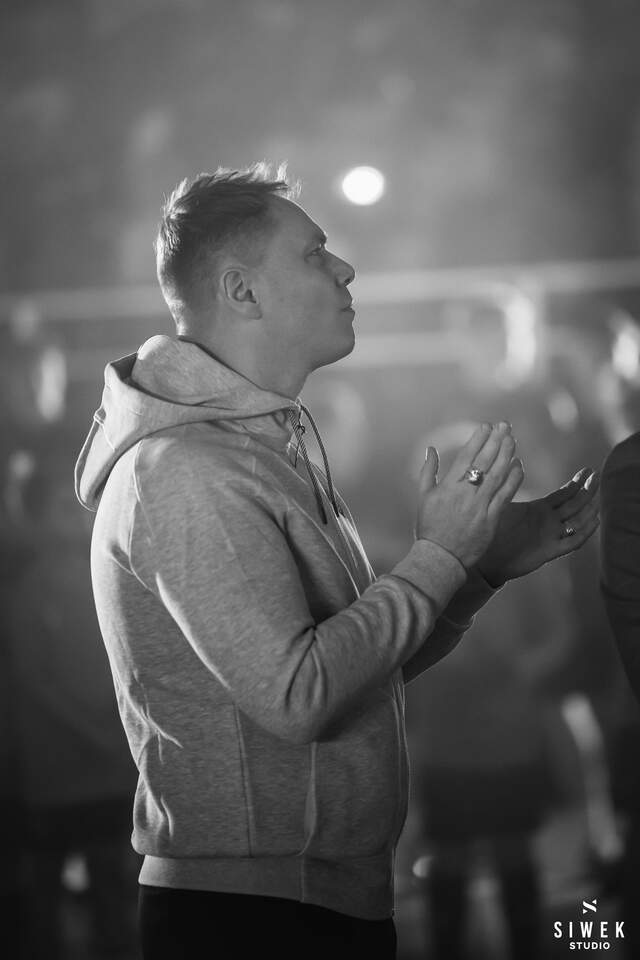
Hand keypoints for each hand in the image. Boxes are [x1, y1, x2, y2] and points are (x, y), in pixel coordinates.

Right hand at [416, 421, 523, 568]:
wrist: (441, 557)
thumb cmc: (429, 527)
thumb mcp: (423, 497)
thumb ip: (428, 471)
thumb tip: (431, 448)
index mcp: (448, 487)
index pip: (467, 457)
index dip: (479, 439)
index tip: (487, 426)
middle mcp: (465, 493)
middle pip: (485, 461)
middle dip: (496, 441)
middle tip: (505, 426)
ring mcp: (480, 506)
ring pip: (497, 475)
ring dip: (507, 455)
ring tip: (513, 440)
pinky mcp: (491, 519)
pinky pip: (505, 495)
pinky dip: (513, 479)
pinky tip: (519, 465)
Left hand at [477, 468, 599, 586]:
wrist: (488, 559)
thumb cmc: (492, 531)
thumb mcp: (502, 505)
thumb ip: (508, 487)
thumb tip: (510, 465)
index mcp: (539, 509)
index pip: (563, 494)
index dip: (576, 483)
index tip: (587, 470)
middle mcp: (549, 522)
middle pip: (574, 505)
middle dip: (587, 491)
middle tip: (598, 476)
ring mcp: (551, 536)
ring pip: (577, 522)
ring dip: (588, 511)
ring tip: (599, 498)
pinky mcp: (550, 551)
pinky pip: (572, 542)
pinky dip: (584, 532)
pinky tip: (595, 522)